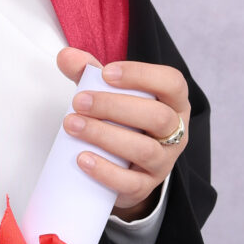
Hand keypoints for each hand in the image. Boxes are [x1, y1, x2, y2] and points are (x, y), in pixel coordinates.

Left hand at [55, 47, 190, 219]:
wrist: (127, 167)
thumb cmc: (123, 121)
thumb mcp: (110, 93)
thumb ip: (89, 73)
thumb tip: (67, 57)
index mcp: (174, 102)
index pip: (172, 83)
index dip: (142, 75)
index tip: (106, 73)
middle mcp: (176, 132)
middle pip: (158, 117)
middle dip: (115, 106)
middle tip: (79, 101)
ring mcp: (164, 162)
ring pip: (144, 150)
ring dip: (105, 136)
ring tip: (73, 126)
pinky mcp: (146, 186)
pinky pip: (131, 182)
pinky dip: (105, 170)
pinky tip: (81, 158)